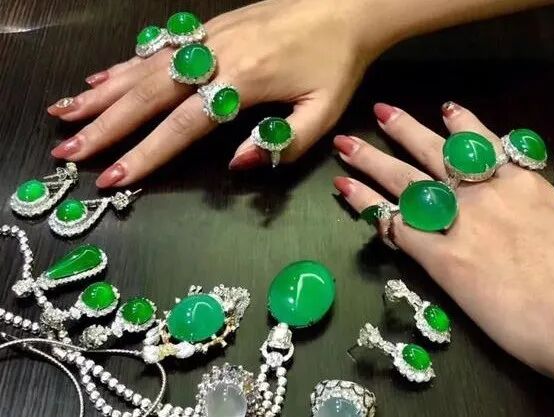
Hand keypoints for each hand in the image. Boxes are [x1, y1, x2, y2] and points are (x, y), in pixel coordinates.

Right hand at [48, 0, 371, 186]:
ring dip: (102, 93)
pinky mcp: (209, 26)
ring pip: (144, 68)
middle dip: (105, 126)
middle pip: (149, 95)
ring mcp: (207, 37)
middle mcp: (215, 56)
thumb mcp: (323, 112)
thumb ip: (282, 143)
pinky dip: (125, 64)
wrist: (346, 7)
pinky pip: (158, 47)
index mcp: (244, 81)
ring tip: (65, 114)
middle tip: (68, 151)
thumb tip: (235, 163)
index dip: (145, 154)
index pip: (182, 125)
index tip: (112, 178)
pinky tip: (100, 78)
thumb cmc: (337, 64)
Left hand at [333, 102, 553, 416]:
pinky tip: (346, 193)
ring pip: (404, 183)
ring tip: (345, 145)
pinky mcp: (441, 259)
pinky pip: (394, 225)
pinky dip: (368, 207)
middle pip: (433, 155)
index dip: (462, 125)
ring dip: (372, 161)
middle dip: (403, 130)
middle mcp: (484, 195)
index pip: (484, 145)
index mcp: (523, 185)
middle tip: (379, 112)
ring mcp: (459, 224)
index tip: (444, 109)